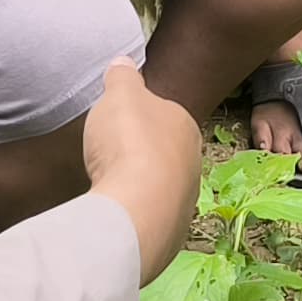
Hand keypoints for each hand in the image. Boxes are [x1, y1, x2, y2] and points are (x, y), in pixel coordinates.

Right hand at [80, 58, 200, 271]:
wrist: (133, 212)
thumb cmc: (129, 145)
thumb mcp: (120, 94)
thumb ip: (122, 76)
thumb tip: (123, 62)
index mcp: (185, 128)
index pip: (165, 117)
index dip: (140, 119)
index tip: (119, 124)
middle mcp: (192, 167)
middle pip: (164, 156)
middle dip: (141, 157)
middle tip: (111, 157)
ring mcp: (184, 206)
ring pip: (159, 192)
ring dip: (138, 191)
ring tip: (110, 189)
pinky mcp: (169, 238)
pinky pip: (148, 223)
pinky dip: (133, 219)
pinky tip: (114, 217)